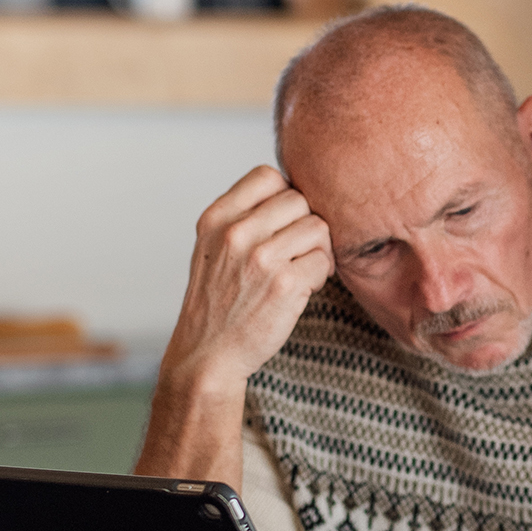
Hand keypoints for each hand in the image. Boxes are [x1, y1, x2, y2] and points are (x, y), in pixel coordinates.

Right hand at [135, 167, 333, 482]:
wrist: (206, 354)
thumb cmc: (217, 301)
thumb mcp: (213, 247)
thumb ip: (243, 216)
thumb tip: (294, 191)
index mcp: (216, 218)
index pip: (267, 175)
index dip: (284, 196)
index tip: (281, 222)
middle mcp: (236, 233)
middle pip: (299, 200)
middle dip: (304, 225)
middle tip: (296, 251)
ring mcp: (261, 259)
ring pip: (318, 228)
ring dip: (318, 249)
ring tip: (301, 269)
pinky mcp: (285, 285)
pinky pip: (325, 260)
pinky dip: (321, 275)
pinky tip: (303, 288)